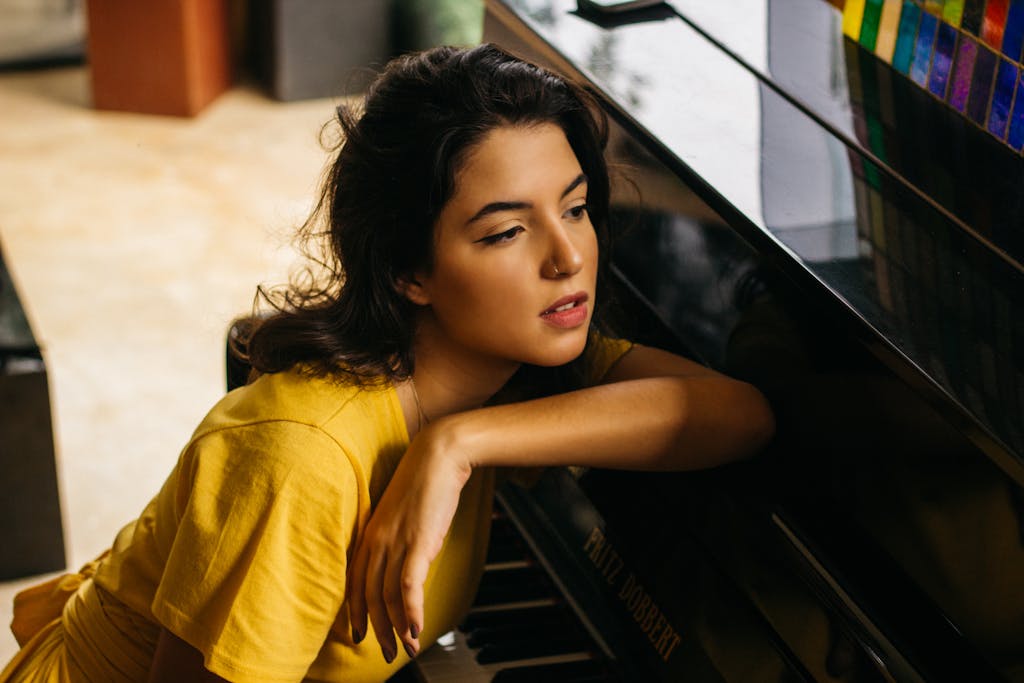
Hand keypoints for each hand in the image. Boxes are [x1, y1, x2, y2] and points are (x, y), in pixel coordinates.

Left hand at [346, 422, 471, 662]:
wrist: (439, 455)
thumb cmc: (425, 481)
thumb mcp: (403, 514)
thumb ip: (399, 539)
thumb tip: (408, 564)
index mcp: (370, 534)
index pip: (354, 582)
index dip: (356, 612)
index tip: (360, 634)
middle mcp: (377, 541)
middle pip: (370, 595)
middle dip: (377, 629)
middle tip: (385, 653)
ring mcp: (396, 542)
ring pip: (389, 596)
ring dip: (398, 627)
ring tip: (407, 648)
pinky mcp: (419, 542)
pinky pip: (409, 585)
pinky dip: (412, 610)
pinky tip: (417, 628)